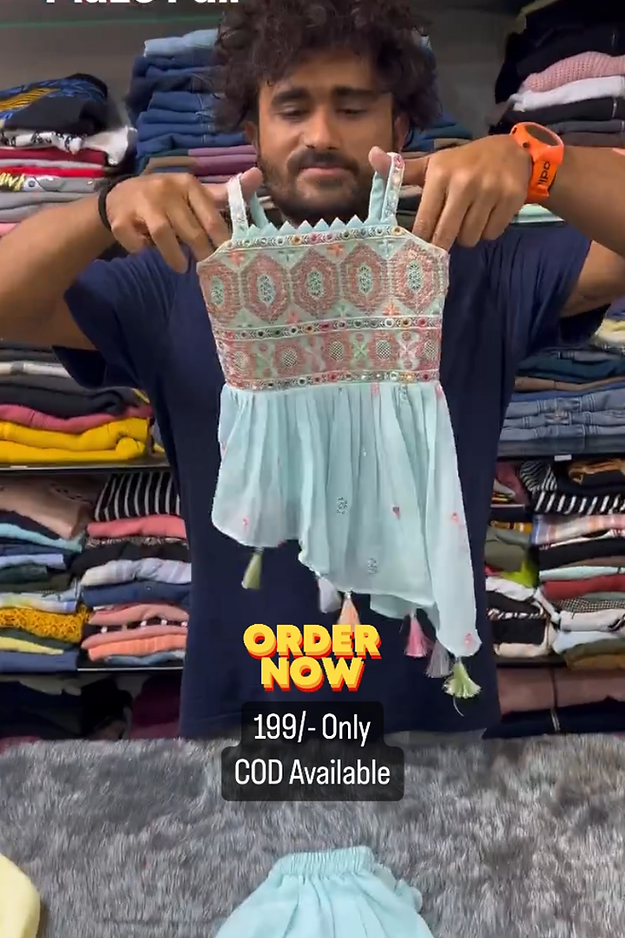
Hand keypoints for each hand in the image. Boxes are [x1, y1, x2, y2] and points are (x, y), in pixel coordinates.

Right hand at [105, 168, 262, 272]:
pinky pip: (135, 240)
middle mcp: (165, 189)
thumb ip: (225, 193)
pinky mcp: (120, 217)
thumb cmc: (168, 199)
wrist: (120, 197)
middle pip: (189, 227)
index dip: (221, 237)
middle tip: (209, 268)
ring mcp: (142, 202)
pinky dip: (141, 249)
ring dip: (173, 255)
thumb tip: (257, 176)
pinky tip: (146, 253)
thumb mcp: (195, 193)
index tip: (230, 256)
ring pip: (163, 233)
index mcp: (187, 184)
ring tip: (181, 268)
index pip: (210, 213)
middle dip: (201, 250)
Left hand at [369, 137, 531, 250]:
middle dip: (443, 242)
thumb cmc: (463, 162)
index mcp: (441, 174)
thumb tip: (371, 155)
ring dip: (467, 235)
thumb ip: (402, 170)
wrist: (511, 151)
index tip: (419, 247)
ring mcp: (490, 191)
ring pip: (470, 238)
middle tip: (444, 236)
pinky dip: (487, 231)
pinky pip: (491, 234)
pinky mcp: (511, 199)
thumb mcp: (433, 164)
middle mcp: (465, 183)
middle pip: (446, 235)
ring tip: (468, 218)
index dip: (421, 240)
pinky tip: (487, 215)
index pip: (425, 221)